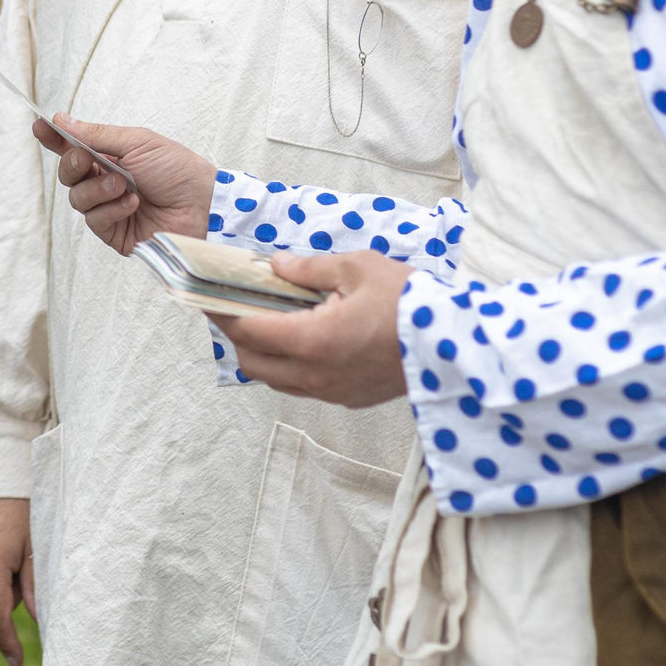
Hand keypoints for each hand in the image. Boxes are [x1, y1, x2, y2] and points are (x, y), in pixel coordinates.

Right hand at [37, 115, 214, 253]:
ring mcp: (109, 208)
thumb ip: (96, 134)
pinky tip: (132, 204)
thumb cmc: (177, 169)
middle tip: (87, 160)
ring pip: (76, 198)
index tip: (39, 126)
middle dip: (72, 165)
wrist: (203, 206)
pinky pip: (94, 220)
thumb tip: (61, 119)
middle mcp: (106, 182)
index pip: (73, 146)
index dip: (54, 138)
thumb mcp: (136, 142)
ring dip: (97, 189)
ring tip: (124, 186)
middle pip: (67, 174)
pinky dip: (111, 209)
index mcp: (111, 157)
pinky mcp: (114, 232)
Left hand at [212, 252, 418, 407]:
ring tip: (269, 321)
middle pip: (251, 363)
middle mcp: (315, 375)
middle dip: (237, 335)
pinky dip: (289, 366)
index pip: (246, 332)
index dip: (221, 312)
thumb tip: (275, 266)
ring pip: (276, 380)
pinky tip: (302, 339)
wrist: (458, 345)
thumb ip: (307, 269)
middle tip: (238, 306)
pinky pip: (303, 387)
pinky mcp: (351, 399)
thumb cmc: (409, 302)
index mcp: (311, 342)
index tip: (207, 296)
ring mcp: (333, 392)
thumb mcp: (356, 268)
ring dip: (263, 353)